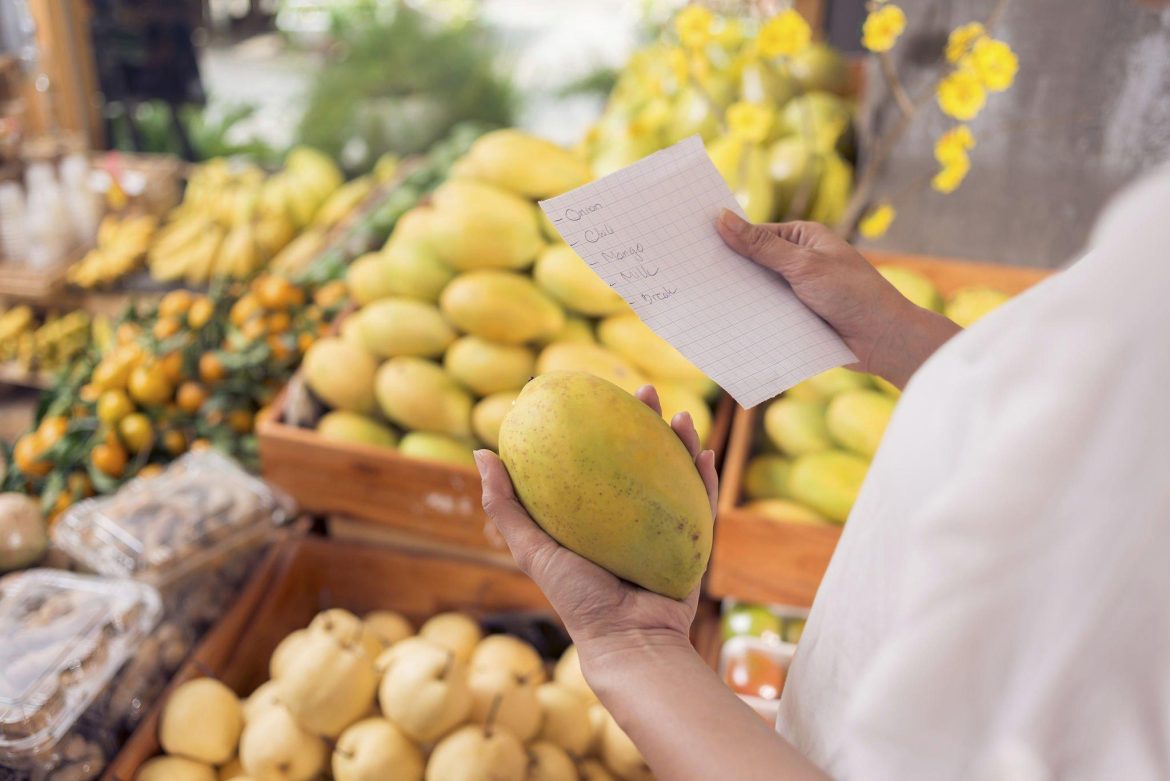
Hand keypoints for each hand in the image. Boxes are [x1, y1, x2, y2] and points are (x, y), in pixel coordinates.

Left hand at [474, 386, 717, 667]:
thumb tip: (481, 451)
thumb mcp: (533, 548)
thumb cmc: (576, 598)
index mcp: (595, 514)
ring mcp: (663, 527)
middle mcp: (630, 516)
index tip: (595, 389)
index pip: (599, 457)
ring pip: (676, 472)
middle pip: (642, 456)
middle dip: (647, 419)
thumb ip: (506, 507)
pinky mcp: (692, 543)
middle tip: (646, 390)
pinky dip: (704, 477)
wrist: (628, 640)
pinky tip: (703, 451)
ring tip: (679, 415)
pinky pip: (702, 503)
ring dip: (681, 440)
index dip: (601, 421)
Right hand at [716, 210, 959, 387]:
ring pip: (757, 291)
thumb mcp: (803, 265)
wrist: (883, 341)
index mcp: (803, 238)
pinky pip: (765, 315)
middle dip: (727, 269)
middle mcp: (798, 262)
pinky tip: (722, 323)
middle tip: (688, 273)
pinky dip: (749, 317)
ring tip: (698, 298)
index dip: (726, 238)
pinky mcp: (795, 318)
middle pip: (752, 262)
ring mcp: (796, 291)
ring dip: (737, 297)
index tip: (693, 242)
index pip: (755, 233)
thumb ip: (761, 246)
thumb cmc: (853, 294)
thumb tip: (722, 219)